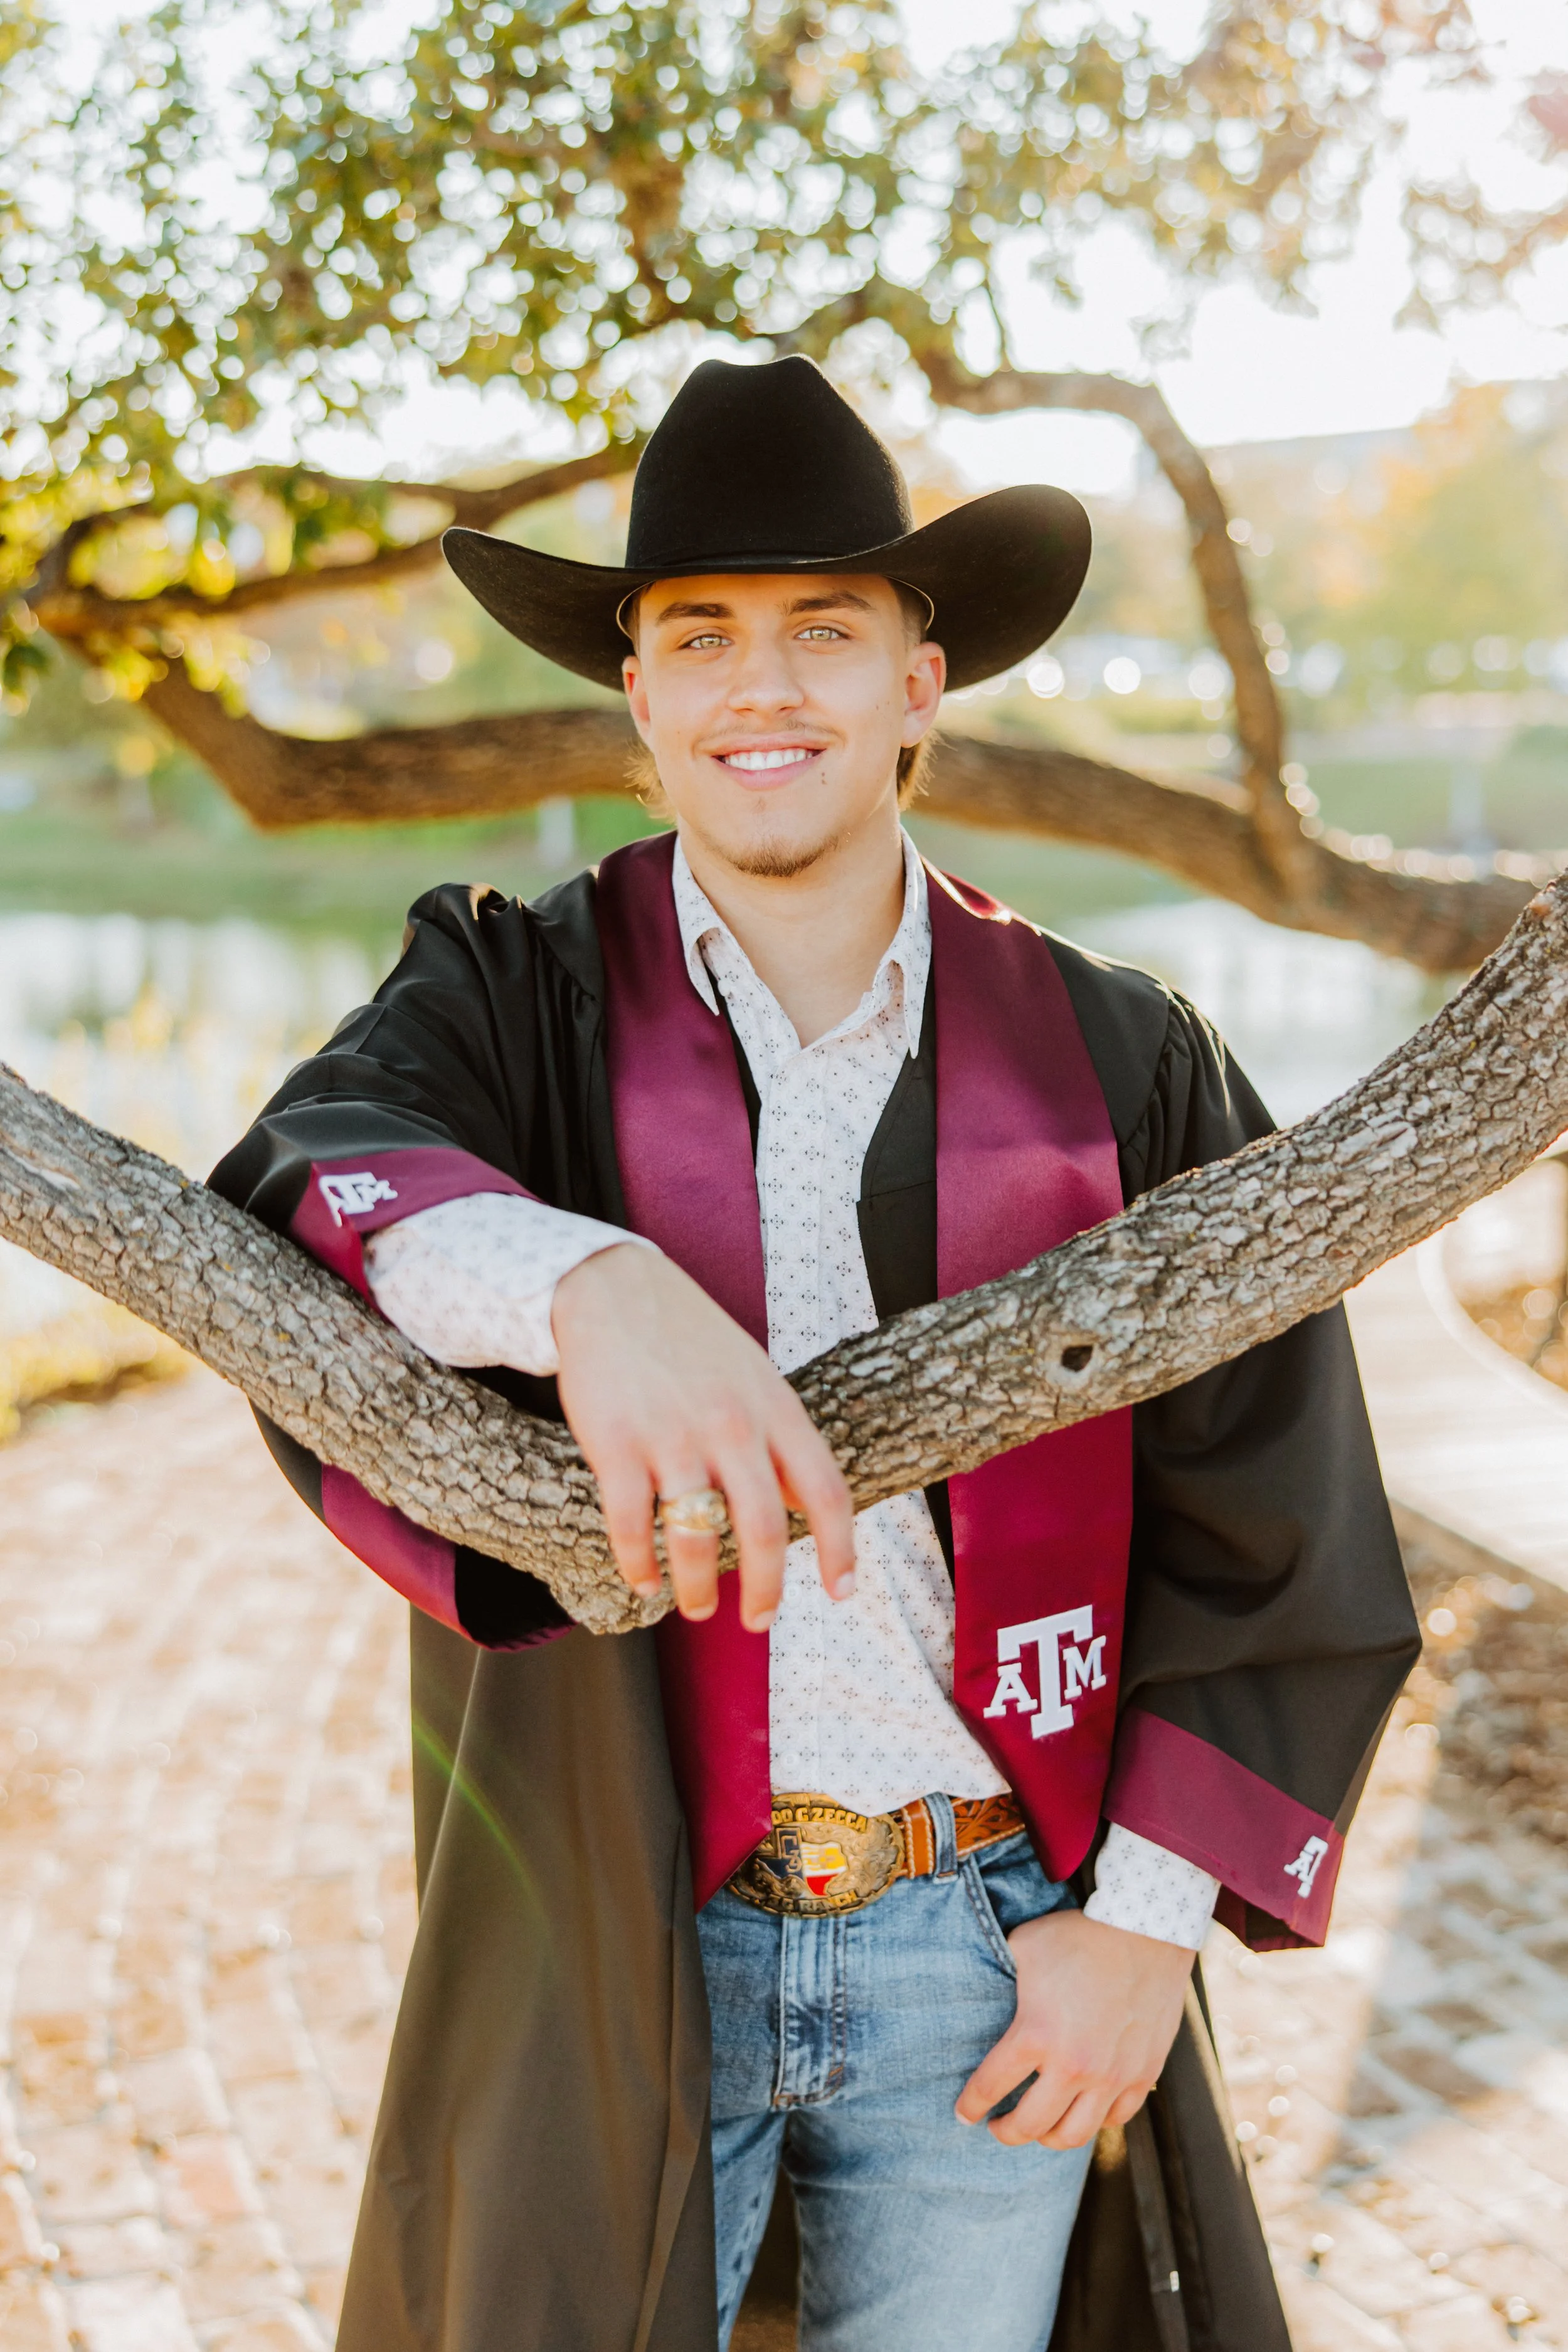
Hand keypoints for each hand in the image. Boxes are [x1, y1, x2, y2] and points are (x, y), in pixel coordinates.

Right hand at [552, 1243, 855, 1631]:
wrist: (612, 1287)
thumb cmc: (690, 1338)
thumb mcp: (755, 1376)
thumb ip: (783, 1437)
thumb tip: (812, 1505)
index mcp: (775, 1408)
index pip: (827, 1490)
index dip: (841, 1550)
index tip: (841, 1591)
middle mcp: (732, 1425)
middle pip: (765, 1530)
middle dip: (766, 1590)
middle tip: (758, 1621)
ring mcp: (673, 1436)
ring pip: (697, 1539)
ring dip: (699, 1589)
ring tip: (698, 1607)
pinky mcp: (616, 1443)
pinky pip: (632, 1525)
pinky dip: (639, 1565)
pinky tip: (643, 1580)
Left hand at [955, 1909, 1192, 2148]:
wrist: (1145, 1930)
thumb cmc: (1079, 1936)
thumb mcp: (1024, 1947)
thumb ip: (999, 1974)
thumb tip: (979, 1986)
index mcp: (1036, 2035)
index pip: (990, 2087)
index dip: (970, 2106)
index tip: (962, 2115)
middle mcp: (1073, 2066)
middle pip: (1030, 2125)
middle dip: (1005, 2132)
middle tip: (997, 2127)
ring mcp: (1112, 2076)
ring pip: (1073, 2135)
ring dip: (1048, 2138)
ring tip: (1037, 2129)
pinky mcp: (1143, 2074)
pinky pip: (1115, 2118)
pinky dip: (1093, 2121)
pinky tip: (1080, 2111)